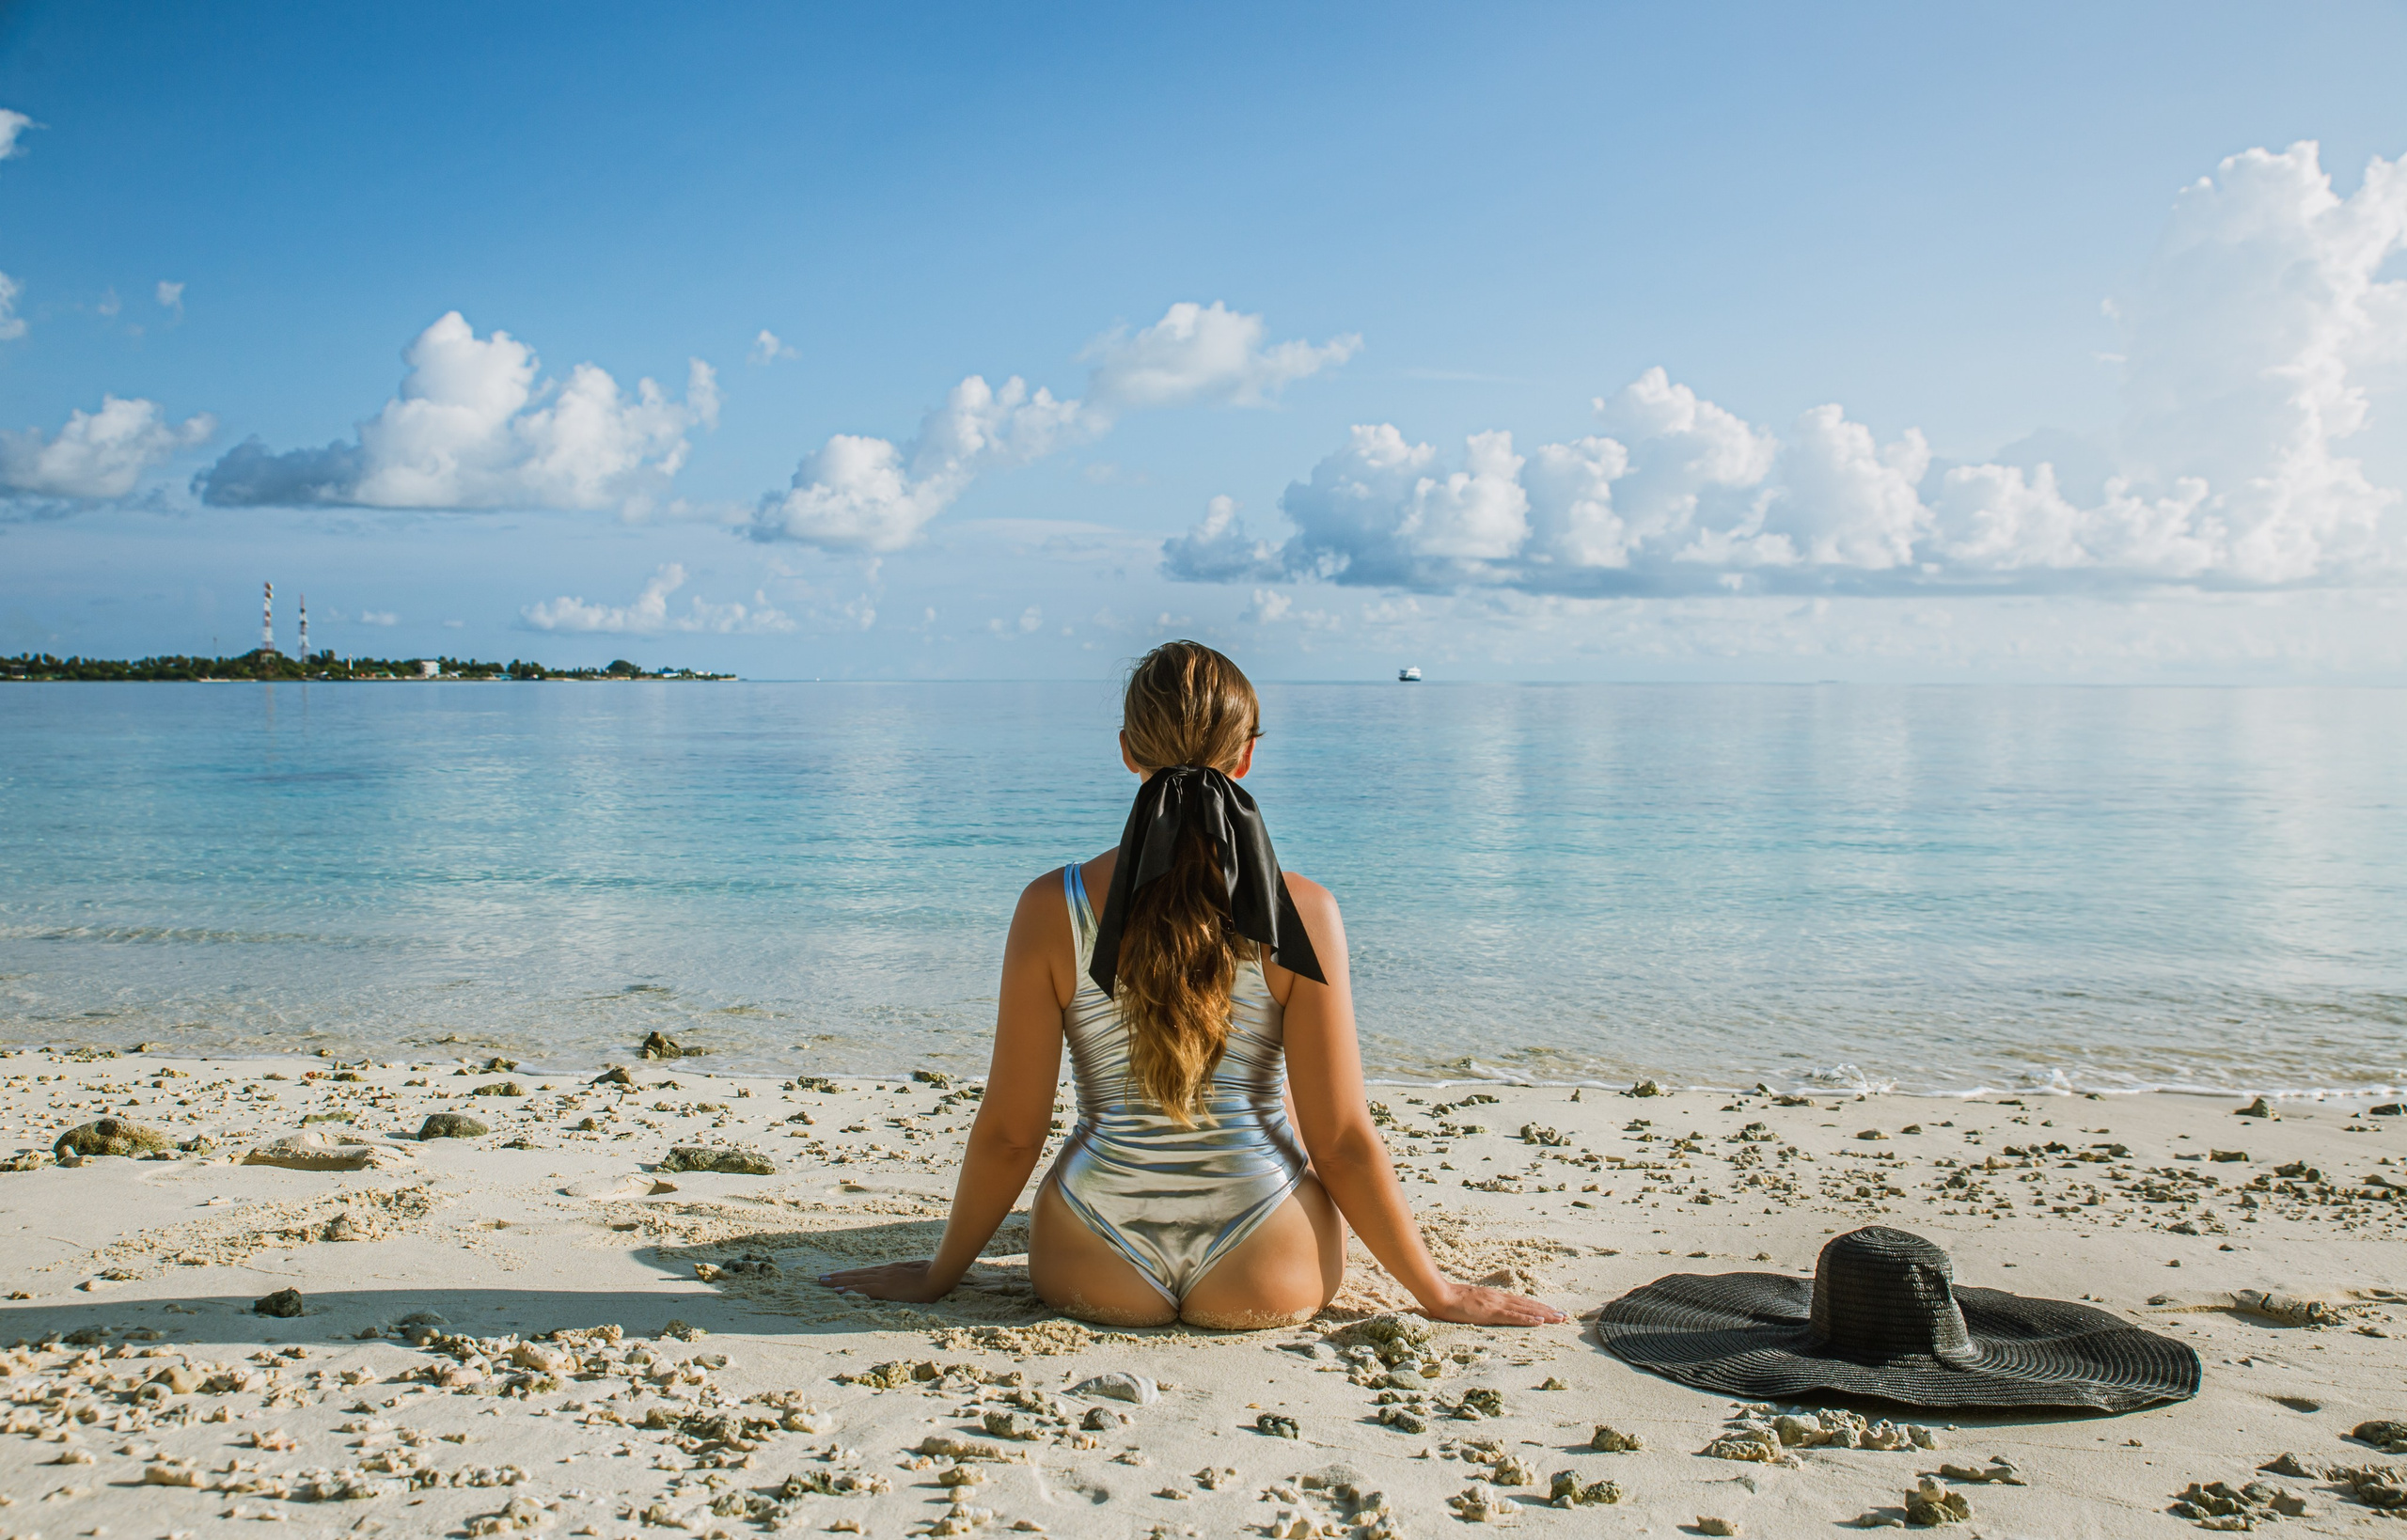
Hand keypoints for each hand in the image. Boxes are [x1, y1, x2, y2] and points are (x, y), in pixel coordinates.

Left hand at [815, 1259, 953, 1303]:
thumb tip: (907, 1279)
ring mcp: (884, 1280)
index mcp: (891, 1271)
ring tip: (823, 1283)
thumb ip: (909, 1275)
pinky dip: (850, 1289)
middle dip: (838, 1277)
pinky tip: (839, 1291)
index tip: (836, 1276)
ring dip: (838, 1282)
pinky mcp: (886, 1288)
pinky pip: (864, 1290)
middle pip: (856, 1275)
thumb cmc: (933, 1273)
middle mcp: (884, 1273)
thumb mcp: (918, 1273)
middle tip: (820, 1279)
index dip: (850, 1275)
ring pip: (856, 1280)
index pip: (865, 1273)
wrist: (939, 1275)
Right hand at [1419, 1281, 1566, 1326]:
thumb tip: (1483, 1310)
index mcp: (1494, 1297)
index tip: (1552, 1311)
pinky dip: (1528, 1318)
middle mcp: (1499, 1299)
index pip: (1521, 1302)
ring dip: (1544, 1314)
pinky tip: (1540, 1321)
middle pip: (1528, 1304)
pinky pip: (1513, 1317)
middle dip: (1547, 1310)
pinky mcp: (1491, 1312)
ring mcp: (1496, 1305)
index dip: (1537, 1306)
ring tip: (1559, 1318)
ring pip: (1525, 1309)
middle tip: (1565, 1316)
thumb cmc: (1450, 1300)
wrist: (1439, 1295)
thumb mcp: (1469, 1303)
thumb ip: (1479, 1305)